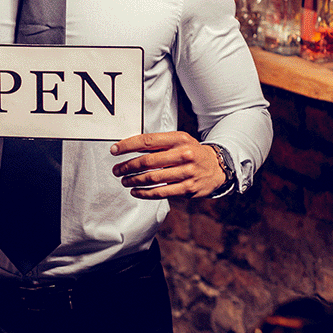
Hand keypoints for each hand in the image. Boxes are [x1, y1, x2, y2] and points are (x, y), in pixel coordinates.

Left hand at [109, 131, 226, 199]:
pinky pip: (161, 192)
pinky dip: (145, 193)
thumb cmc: (192, 153)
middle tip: (117, 169)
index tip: (115, 150)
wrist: (217, 167)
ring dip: (133, 180)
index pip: (148, 141)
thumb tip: (129, 147)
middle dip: (127, 166)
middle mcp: (184, 154)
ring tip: (124, 180)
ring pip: (152, 178)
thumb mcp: (179, 141)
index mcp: (179, 139)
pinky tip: (135, 191)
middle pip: (148, 161)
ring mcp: (187, 172)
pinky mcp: (188, 188)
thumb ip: (158, 143)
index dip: (128, 146)